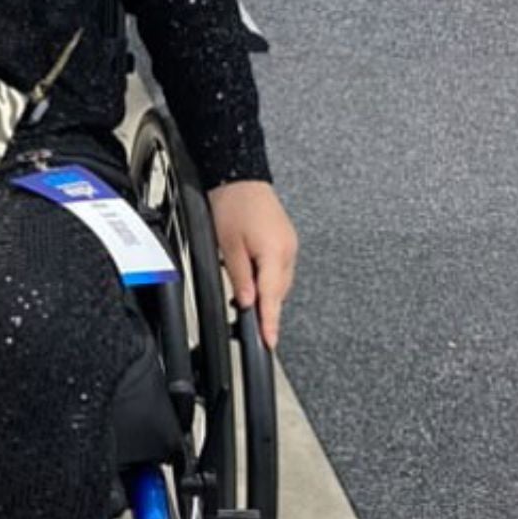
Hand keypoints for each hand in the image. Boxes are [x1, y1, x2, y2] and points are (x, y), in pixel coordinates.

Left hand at [207, 180, 297, 350]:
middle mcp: (288, 251)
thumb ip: (240, 277)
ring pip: (279, 281)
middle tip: (247, 322)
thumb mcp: (228, 246)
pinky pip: (279, 268)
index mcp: (275, 253)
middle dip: (265, 308)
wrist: (240, 176)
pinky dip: (267, 277)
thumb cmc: (232, 204)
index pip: (273, 298)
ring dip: (265, 291)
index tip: (270, 342)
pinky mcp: (285, 240)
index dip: (270, 323)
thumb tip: (247, 303)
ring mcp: (289, 245)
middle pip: (278, 292)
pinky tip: (252, 275)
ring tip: (244, 294)